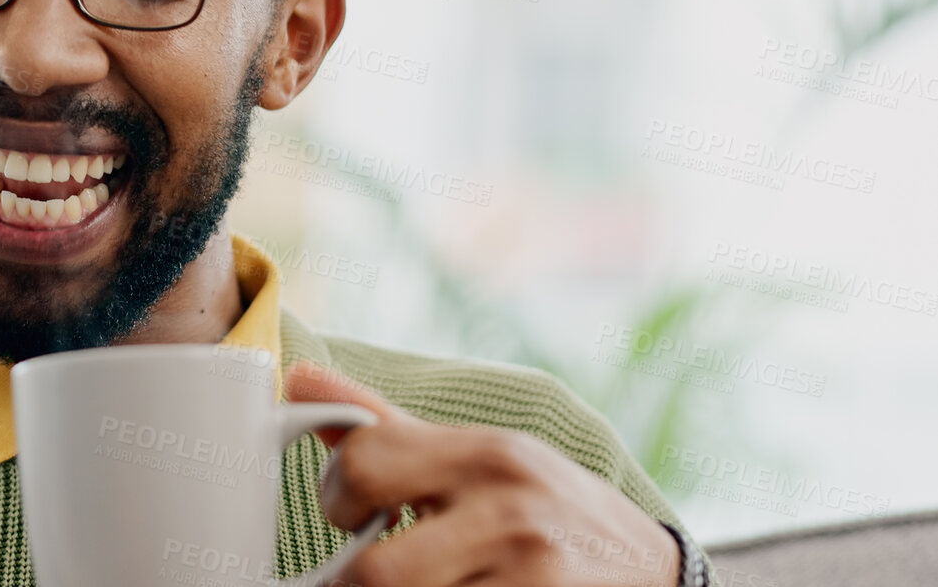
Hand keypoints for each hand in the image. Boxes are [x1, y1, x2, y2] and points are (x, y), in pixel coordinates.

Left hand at [285, 361, 679, 586]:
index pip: (363, 464)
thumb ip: (384, 428)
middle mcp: (510, 511)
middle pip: (374, 573)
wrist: (652, 572)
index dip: (335, 498)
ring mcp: (532, 574)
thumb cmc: (544, 511)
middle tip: (367, 570)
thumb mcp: (478, 457)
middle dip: (355, 582)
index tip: (352, 514)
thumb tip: (296, 381)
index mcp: (485, 454)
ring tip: (423, 580)